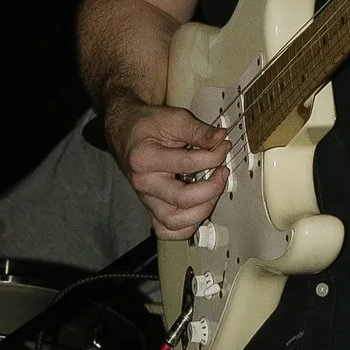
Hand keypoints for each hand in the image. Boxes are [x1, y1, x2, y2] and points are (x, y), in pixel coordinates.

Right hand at [109, 102, 229, 238]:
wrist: (126, 131)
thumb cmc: (145, 125)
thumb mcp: (173, 118)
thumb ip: (198, 130)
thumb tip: (220, 139)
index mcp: (145, 158)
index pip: (188, 164)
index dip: (213, 156)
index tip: (222, 147)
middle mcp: (143, 183)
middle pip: (182, 200)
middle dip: (212, 188)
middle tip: (221, 172)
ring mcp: (146, 198)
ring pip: (174, 222)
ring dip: (201, 211)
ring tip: (212, 192)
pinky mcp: (151, 207)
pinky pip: (166, 230)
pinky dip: (185, 227)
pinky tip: (197, 211)